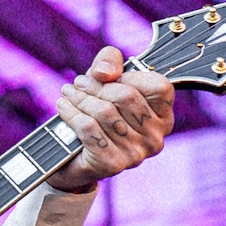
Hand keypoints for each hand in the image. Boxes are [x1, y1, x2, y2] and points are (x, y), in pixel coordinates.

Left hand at [47, 46, 173, 191]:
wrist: (74, 160)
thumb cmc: (96, 114)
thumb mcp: (105, 80)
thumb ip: (110, 62)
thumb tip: (104, 72)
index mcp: (163, 116)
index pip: (159, 87)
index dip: (130, 75)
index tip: (106, 76)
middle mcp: (155, 137)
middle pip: (127, 97)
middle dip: (96, 86)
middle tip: (78, 83)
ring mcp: (136, 153)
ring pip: (104, 112)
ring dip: (80, 99)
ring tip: (68, 94)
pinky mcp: (113, 163)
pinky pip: (89, 128)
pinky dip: (71, 114)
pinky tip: (63, 107)